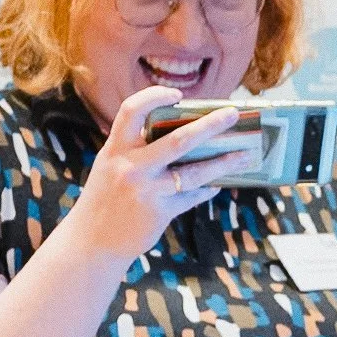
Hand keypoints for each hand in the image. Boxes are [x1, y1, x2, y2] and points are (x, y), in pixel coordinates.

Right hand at [68, 87, 252, 266]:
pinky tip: (218, 184)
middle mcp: (131, 167)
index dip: (155, 97)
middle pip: (178, 140)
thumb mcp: (111, 166)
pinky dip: (206, 189)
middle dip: (210, 125)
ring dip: (222, 162)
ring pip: (194, 173)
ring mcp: (147, 191)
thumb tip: (180, 137)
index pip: (133, 110)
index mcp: (116, 148)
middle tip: (233, 114)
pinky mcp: (159, 213)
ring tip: (244, 155)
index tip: (177, 95)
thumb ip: (135, 150)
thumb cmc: (105, 199)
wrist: (92, 242)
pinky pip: (191, 197)